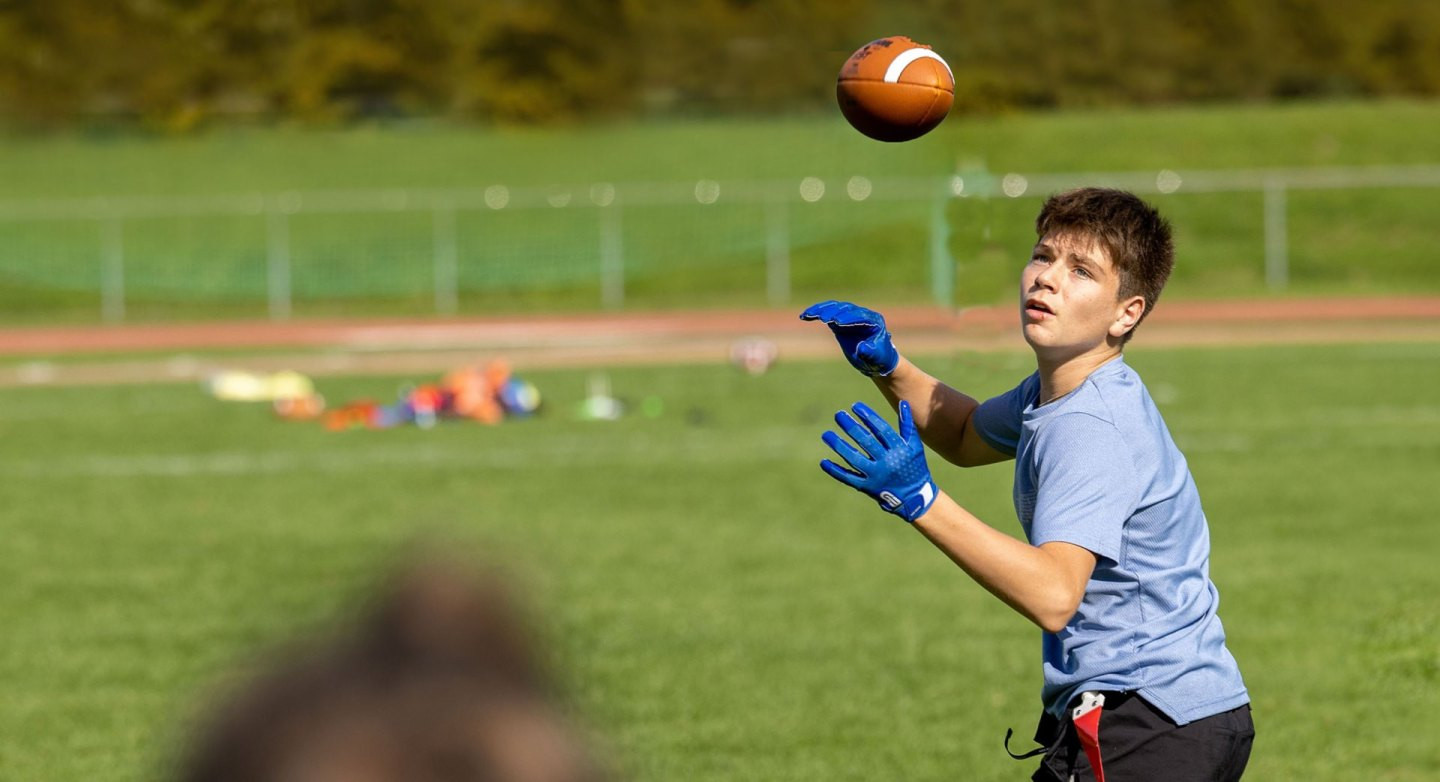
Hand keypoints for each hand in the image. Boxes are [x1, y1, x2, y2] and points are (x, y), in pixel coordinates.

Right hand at [799, 300, 898, 376]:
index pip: (860, 316)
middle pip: (846, 309)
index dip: (848, 318)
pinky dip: (816, 313)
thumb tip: (863, 348)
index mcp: (874, 321)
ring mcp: (850, 316)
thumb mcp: (876, 357)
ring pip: (834, 308)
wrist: (875, 359)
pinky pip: (827, 313)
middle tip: (822, 318)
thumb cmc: (878, 358)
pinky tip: (804, 316)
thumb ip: (870, 352)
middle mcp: (862, 315)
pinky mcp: (839, 321)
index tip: (837, 322)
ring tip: (809, 314)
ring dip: (821, 310)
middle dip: (833, 312)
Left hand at [820, 400, 936, 521]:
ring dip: (839, 446)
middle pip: (866, 442)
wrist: (915, 498)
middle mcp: (887, 462)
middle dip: (851, 427)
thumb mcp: (915, 447)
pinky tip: (823, 462)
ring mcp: (876, 476)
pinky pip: (848, 478)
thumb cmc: (915, 467)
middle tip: (838, 415)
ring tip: (826, 434)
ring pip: (854, 459)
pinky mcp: (867, 487)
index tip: (855, 406)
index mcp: (899, 450)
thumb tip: (903, 404)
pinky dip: (835, 470)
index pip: (881, 430)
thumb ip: (907, 426)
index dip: (868, 416)